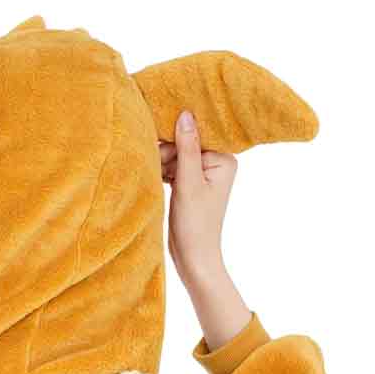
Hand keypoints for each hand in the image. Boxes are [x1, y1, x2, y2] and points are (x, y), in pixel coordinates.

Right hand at [159, 110, 249, 351]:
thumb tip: (185, 114)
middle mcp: (217, 163)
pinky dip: (162, 171)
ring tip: (149, 170)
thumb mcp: (189, 183)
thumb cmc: (195, 225)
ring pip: (176, 155)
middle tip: (150, 161)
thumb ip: (187, 148)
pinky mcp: (190, 184)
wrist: (193, 260)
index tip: (155, 136)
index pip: (196, 134)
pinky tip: (151, 175)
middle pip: (185, 143)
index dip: (176, 134)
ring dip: (161, 161)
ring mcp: (203, 174)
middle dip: (167, 151)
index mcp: (225, 159)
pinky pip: (174, 168)